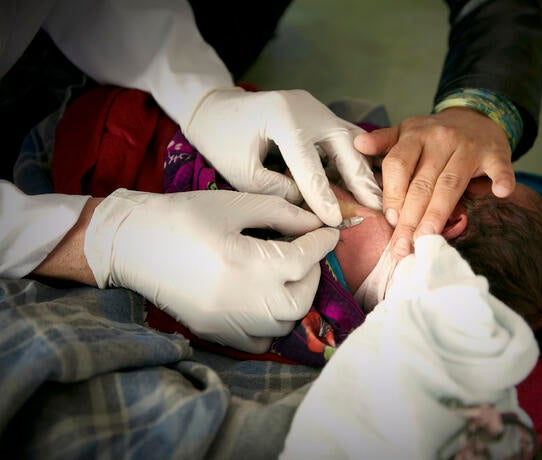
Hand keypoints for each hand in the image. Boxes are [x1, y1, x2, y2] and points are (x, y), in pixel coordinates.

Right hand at [84, 189, 338, 352]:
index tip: (329, 233)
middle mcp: (240, 300)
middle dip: (313, 275)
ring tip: (289, 276)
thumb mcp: (234, 204)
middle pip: (301, 300)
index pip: (304, 259)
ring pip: (284, 324)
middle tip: (307, 255)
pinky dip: (273, 325)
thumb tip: (313, 224)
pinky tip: (266, 302)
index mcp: (245, 262)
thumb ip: (280, 214)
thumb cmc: (181, 216)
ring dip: (296, 299)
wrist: (130, 243)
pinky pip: (260, 342)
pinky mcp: (214, 333)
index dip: (322, 243)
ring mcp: (226, 323)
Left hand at [184, 88, 381, 226]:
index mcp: (283, 117)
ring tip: (377, 197)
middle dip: (360, 179)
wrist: (213, 108)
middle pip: (343, 145)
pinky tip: (364, 179)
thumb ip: (277, 189)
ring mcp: (314, 106)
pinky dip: (355, 157)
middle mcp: (306, 107)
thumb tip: (308, 205)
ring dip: (363, 168)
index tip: (335, 220)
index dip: (323, 195)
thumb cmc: (221, 140)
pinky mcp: (317, 112)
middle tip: (377, 207)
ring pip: (349, 139)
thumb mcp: (241, 172)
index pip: (309, 164)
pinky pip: (342, 135)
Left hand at [354, 107, 515, 257]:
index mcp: (415, 135)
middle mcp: (440, 139)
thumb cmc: (435, 135)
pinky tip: (500, 193)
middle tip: (403, 247)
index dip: (394, 194)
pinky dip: (502, 179)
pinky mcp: (495, 153)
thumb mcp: (406, 132)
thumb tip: (358, 145)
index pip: (399, 166)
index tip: (391, 222)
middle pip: (422, 183)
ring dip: (439, 213)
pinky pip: (499, 167)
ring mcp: (469, 146)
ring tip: (428, 239)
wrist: (475, 117)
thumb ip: (384, 142)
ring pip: (451, 184)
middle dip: (411, 218)